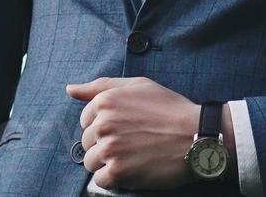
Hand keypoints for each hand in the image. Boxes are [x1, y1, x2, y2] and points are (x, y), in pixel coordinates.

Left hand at [65, 77, 232, 189]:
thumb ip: (101, 86)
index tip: (126, 128)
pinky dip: (114, 178)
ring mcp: (109, 148)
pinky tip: (132, 169)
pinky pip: (100, 180)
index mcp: (105, 101)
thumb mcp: (137, 86)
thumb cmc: (169, 109)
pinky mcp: (117, 172)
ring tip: (132, 156)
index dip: (105, 127)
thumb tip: (70, 89)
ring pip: (91, 162)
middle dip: (105, 145)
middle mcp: (103, 124)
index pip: (85, 121)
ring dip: (107, 163)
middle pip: (87, 143)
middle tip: (132, 143)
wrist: (196, 135)